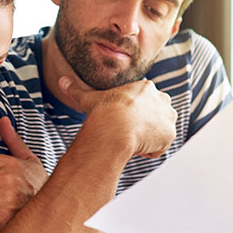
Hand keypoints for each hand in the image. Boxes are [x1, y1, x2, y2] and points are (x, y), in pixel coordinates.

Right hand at [58, 76, 175, 158]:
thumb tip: (61, 81)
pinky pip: (160, 147)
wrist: (116, 128)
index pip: (144, 104)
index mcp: (146, 88)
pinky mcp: (170, 133)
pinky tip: (137, 148)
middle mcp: (162, 99)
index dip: (132, 116)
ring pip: (158, 132)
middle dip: (144, 126)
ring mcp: (168, 116)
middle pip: (156, 116)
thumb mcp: (88, 99)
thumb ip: (76, 90)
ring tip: (130, 140)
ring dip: (146, 139)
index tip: (121, 122)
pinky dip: (149, 151)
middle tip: (127, 132)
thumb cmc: (103, 113)